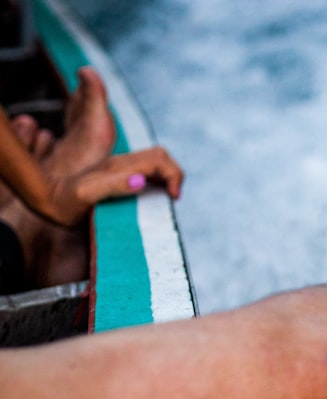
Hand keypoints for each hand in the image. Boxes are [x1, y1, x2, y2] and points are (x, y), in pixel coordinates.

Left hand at [46, 146, 184, 225]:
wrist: (42, 198)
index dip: (173, 175)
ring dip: (168, 177)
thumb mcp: (85, 195)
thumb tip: (141, 181)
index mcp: (119, 168)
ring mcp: (119, 170)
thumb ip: (113, 186)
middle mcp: (121, 164)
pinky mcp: (116, 178)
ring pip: (155, 162)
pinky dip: (157, 182)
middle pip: (160, 157)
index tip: (172, 197)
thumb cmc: (62, 202)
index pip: (158, 160)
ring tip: (166, 198)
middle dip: (174, 174)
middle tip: (172, 197)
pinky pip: (145, 172)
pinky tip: (153, 196)